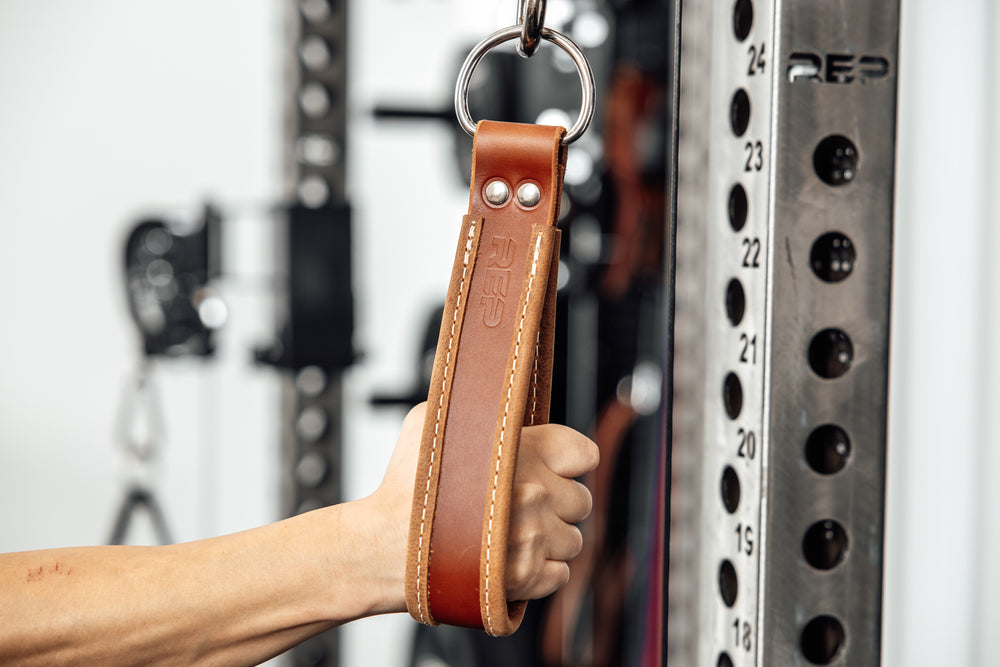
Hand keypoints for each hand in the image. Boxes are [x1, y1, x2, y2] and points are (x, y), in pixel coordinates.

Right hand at [370, 404, 597, 609]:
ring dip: (550, 540)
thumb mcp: (429, 423)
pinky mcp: (525, 577)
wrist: (381, 547)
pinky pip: (560, 574)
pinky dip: (541, 572)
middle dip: (558, 504)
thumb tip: (489, 399)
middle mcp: (533, 492)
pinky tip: (511, 560)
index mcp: (519, 450)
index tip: (554, 469)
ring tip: (514, 535)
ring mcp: (531, 537)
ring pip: (573, 540)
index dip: (570, 462)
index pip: (584, 453)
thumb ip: (473, 412)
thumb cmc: (402, 486)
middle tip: (525, 507)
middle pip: (581, 500)